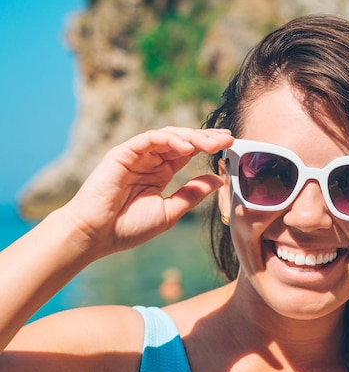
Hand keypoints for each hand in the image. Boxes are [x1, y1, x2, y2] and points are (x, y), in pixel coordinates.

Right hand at [61, 127, 233, 258]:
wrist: (95, 236)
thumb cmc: (128, 228)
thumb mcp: (170, 212)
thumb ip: (192, 194)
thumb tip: (218, 179)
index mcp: (160, 172)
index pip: (189, 152)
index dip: (209, 147)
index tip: (231, 147)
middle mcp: (150, 160)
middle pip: (183, 140)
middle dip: (207, 138)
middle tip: (229, 139)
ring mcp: (136, 154)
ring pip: (169, 135)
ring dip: (193, 137)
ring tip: (213, 144)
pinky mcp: (123, 152)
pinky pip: (150, 139)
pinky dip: (170, 140)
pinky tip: (188, 147)